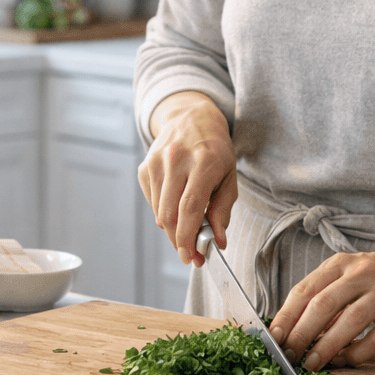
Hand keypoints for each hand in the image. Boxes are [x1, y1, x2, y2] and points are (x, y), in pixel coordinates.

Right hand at [138, 91, 236, 265]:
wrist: (190, 117)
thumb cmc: (215, 150)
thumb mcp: (229, 176)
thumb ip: (223, 210)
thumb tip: (218, 241)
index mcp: (203, 162)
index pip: (190, 207)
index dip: (188, 237)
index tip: (192, 256)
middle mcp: (176, 160)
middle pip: (170, 214)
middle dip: (179, 241)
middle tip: (191, 254)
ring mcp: (157, 162)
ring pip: (159, 212)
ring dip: (172, 229)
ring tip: (187, 229)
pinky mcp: (145, 167)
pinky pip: (153, 202)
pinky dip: (164, 213)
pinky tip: (176, 205)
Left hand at [267, 246, 374, 370]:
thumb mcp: (352, 273)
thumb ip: (327, 294)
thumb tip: (296, 327)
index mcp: (342, 263)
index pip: (305, 289)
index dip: (286, 316)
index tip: (272, 337)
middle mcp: (362, 273)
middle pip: (322, 305)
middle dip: (301, 334)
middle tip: (288, 355)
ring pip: (348, 322)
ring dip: (325, 346)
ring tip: (311, 363)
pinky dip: (357, 354)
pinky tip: (345, 361)